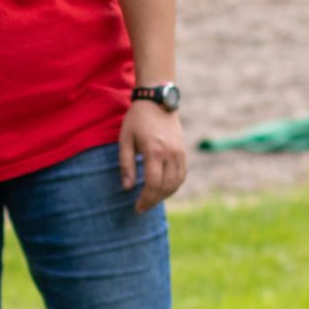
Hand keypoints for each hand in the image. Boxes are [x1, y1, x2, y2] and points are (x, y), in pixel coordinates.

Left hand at [120, 99, 188, 213]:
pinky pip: (182, 174)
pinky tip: (162, 189)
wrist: (157, 100)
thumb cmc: (137, 119)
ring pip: (176, 182)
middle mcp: (170, 153)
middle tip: (142, 207)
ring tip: (151, 199)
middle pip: (165, 186)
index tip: (136, 208)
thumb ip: (126, 165)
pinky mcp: (183, 150)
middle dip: (153, 200)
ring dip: (164, 195)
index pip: (152, 184)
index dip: (145, 199)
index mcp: (154, 151)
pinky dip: (173, 185)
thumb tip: (127, 188)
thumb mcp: (125, 139)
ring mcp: (179, 152)